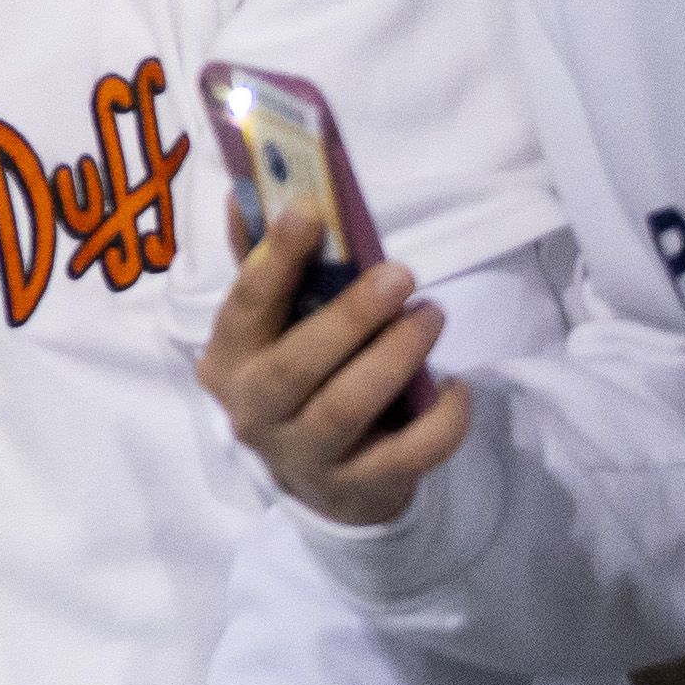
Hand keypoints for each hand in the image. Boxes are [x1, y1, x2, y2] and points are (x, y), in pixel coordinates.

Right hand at [200, 206, 468, 528]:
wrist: (316, 480)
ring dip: (394, 359)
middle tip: (401, 273)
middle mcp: (253, 411)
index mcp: (227, 359)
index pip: (244, 305)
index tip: (311, 210)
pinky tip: (457, 386)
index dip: (274, 257)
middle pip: (296, 366)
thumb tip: (243, 195)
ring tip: (433, 316)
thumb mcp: (271, 331)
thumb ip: (261, 266)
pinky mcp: (356, 489)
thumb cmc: (294, 378)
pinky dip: (439, 421)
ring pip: (346, 409)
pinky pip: (405, 455)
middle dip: (351, 317)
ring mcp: (302, 456)